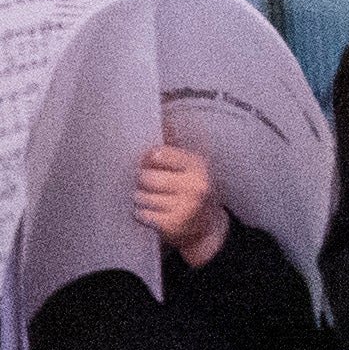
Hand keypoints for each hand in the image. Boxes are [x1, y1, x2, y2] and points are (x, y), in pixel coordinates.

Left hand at [136, 142, 227, 266]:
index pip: (158, 154)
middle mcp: (195, 186)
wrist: (208, 228)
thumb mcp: (191, 168)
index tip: (146, 162)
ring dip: (140, 198)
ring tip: (149, 198)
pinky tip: (150, 212)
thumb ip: (174, 149)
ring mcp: (185, 207)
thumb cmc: (193, 191)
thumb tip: (163, 120)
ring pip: (141, 196)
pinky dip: (140, 213)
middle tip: (145, 183)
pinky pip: (141, 214)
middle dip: (141, 180)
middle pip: (146, 176)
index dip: (146, 158)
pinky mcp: (173, 225)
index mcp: (198, 166)